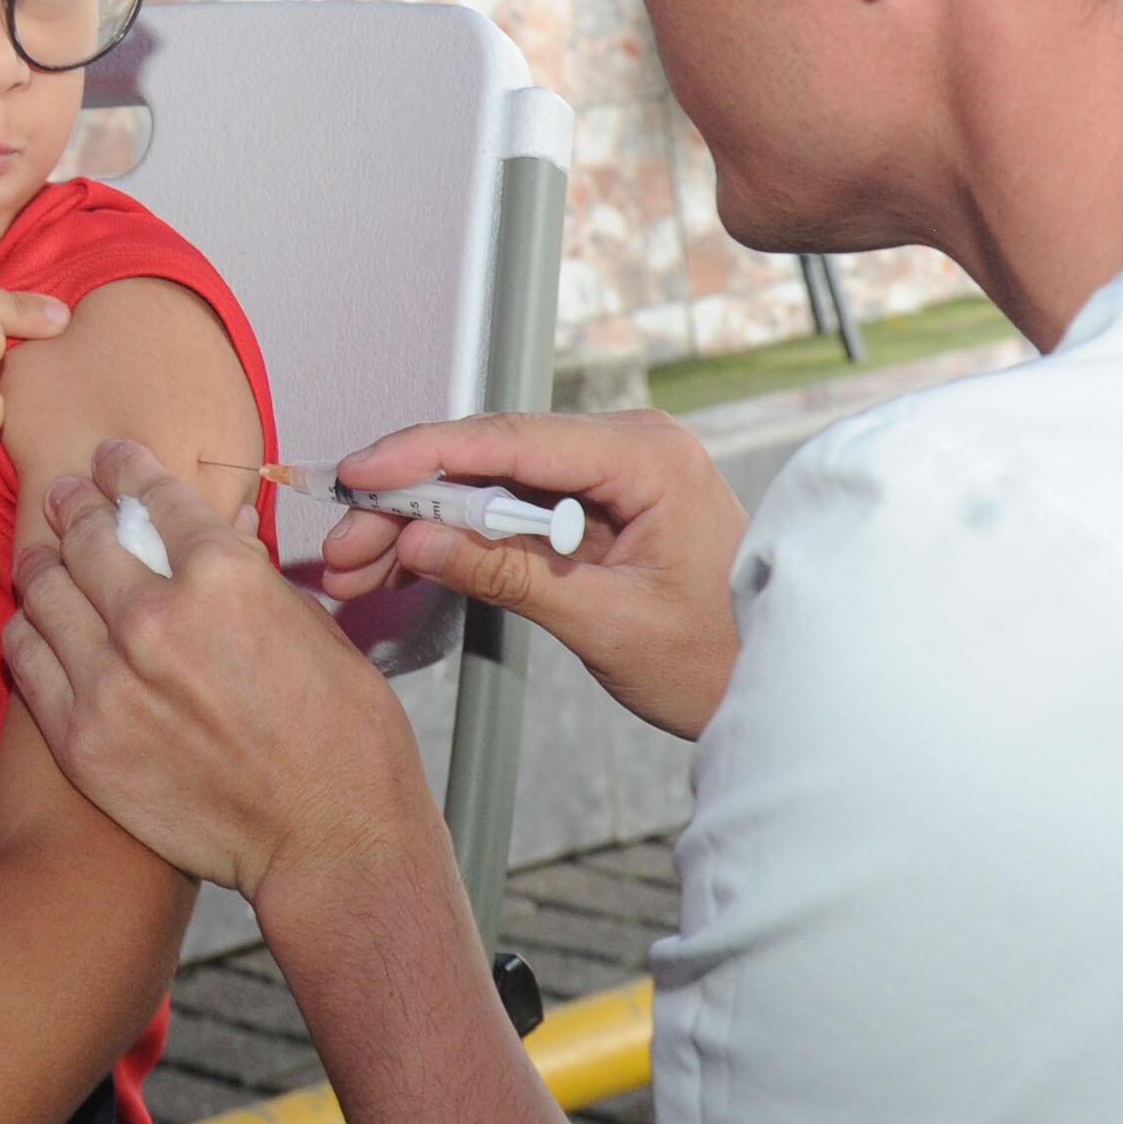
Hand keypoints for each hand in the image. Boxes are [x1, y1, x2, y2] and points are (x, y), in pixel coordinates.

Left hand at [4, 443, 437, 900]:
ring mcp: (109, 680)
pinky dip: (28, 631)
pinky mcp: (81, 738)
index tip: (112, 460)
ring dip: (43, 562)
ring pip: (43, 589)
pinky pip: (25, 659)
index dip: (124, 467)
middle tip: (68, 497)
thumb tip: (221, 535)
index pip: (151, 495)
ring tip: (44, 555)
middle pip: (87, 534)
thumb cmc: (343, 737)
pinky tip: (37, 626)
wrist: (329, 839)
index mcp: (222, 576)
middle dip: (76, 505)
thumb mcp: (312, 627)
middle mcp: (155, 617)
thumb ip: (252, 576)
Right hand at [317, 411, 747, 740]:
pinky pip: (511, 506)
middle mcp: (627, 446)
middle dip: (406, 501)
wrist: (779, 685)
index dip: (421, 455)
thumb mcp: (605, 622)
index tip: (358, 476)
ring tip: (358, 565)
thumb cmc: (723, 656)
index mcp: (646, 456)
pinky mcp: (596, 503)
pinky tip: (406, 560)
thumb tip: (419, 540)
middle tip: (343, 547)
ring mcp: (611, 472)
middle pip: (487, 457)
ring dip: (422, 521)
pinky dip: (458, 535)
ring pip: (488, 482)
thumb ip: (507, 572)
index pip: (509, 438)